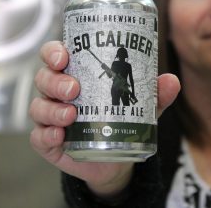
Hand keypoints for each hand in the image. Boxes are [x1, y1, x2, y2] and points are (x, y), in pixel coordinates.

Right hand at [29, 41, 179, 196]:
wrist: (116, 157)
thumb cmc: (121, 120)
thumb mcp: (140, 106)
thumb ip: (153, 94)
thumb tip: (171, 80)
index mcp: (76, 75)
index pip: (55, 56)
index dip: (53, 52)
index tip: (64, 56)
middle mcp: (58, 93)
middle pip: (44, 78)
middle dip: (55, 81)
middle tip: (74, 89)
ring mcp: (51, 118)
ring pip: (38, 107)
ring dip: (52, 109)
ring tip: (71, 114)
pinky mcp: (49, 142)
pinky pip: (38, 137)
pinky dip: (46, 135)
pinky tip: (60, 135)